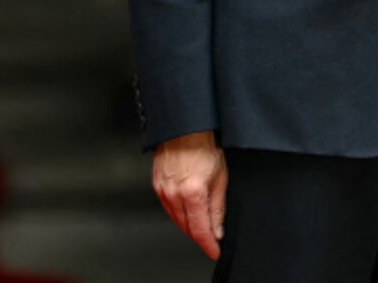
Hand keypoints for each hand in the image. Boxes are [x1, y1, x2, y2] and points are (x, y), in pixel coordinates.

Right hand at [152, 130, 226, 259]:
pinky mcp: (157, 185)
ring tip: (202, 229)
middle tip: (211, 242)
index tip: (215, 251)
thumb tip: (218, 229)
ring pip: (175, 219)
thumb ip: (218, 206)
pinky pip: (167, 207)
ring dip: (188, 226)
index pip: (199, 229)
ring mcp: (162, 190)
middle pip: (186, 227)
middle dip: (199, 236)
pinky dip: (178, 214)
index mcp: (192, 193)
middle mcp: (173, 194)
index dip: (208, 244)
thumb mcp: (221, 176)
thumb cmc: (206, 145)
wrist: (187, 127)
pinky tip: (187, 213)